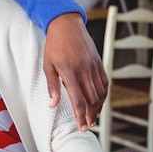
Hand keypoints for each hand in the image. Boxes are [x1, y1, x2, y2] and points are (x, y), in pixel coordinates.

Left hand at [43, 13, 107, 130]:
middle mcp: (84, 71)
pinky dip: (103, 94)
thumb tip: (53, 105)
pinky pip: (105, 82)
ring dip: (98, 107)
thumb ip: (52, 86)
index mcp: (70, 72)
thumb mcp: (47, 65)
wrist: (66, 25)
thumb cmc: (54, 45)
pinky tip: (99, 101)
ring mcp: (94, 66)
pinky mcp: (99, 63)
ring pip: (101, 93)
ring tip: (93, 117)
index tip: (81, 126)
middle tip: (87, 125)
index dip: (81, 116)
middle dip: (91, 115)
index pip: (78, 100)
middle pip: (92, 100)